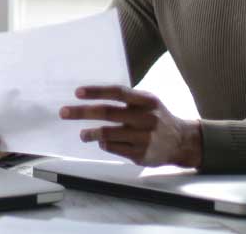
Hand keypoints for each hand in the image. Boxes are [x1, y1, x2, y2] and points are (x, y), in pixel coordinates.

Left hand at [60, 86, 201, 167]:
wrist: (182, 141)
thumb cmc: (158, 117)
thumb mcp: (148, 102)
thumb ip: (126, 99)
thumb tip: (92, 96)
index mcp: (146, 101)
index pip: (117, 93)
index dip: (97, 92)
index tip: (78, 93)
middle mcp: (146, 118)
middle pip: (108, 113)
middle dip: (82, 112)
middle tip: (64, 113)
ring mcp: (144, 137)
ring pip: (108, 134)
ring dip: (91, 133)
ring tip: (82, 134)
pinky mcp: (141, 154)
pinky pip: (115, 148)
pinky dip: (105, 145)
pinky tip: (101, 143)